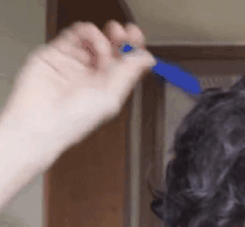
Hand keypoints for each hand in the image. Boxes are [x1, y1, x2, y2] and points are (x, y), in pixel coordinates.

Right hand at [1, 20, 154, 152]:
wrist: (40, 121)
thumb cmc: (74, 121)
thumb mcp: (111, 97)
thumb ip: (129, 74)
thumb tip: (147, 59)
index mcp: (109, 89)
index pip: (126, 65)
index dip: (133, 50)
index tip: (137, 38)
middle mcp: (92, 77)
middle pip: (111, 50)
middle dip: (119, 39)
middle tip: (122, 33)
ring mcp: (74, 66)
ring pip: (92, 41)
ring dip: (101, 36)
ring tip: (101, 43)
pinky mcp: (55, 55)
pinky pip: (72, 36)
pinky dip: (83, 31)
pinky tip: (88, 35)